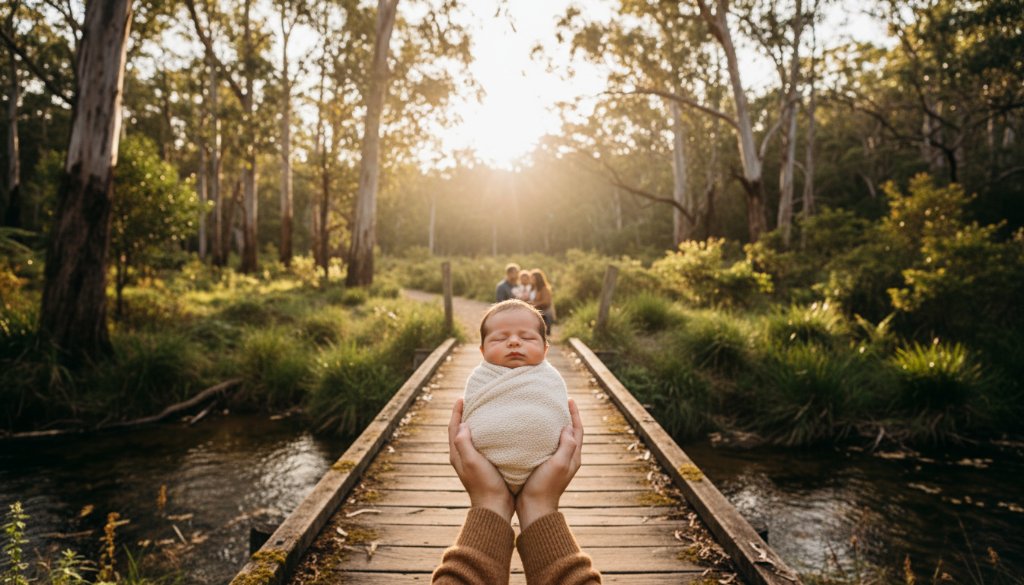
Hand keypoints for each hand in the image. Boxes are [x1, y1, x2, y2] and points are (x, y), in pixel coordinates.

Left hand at [448, 398, 514, 520]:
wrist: (495, 507)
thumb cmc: (484, 484)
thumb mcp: (472, 462)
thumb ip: (464, 444)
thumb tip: (462, 425)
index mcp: (457, 455)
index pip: (453, 428)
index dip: (456, 412)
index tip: (462, 397)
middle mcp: (462, 457)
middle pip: (459, 431)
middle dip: (463, 415)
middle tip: (472, 401)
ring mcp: (472, 463)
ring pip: (470, 438)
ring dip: (473, 424)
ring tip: (484, 412)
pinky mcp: (483, 467)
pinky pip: (481, 445)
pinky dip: (484, 435)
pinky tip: (495, 433)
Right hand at [515, 398, 583, 531]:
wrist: (534, 508)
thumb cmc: (545, 486)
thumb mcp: (559, 464)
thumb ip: (567, 446)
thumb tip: (568, 427)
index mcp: (573, 457)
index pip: (578, 430)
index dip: (575, 414)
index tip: (569, 399)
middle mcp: (568, 459)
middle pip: (571, 433)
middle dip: (567, 417)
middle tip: (558, 403)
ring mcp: (557, 464)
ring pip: (560, 439)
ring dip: (556, 425)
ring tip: (546, 413)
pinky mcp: (545, 468)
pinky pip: (549, 446)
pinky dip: (546, 436)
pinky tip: (534, 433)